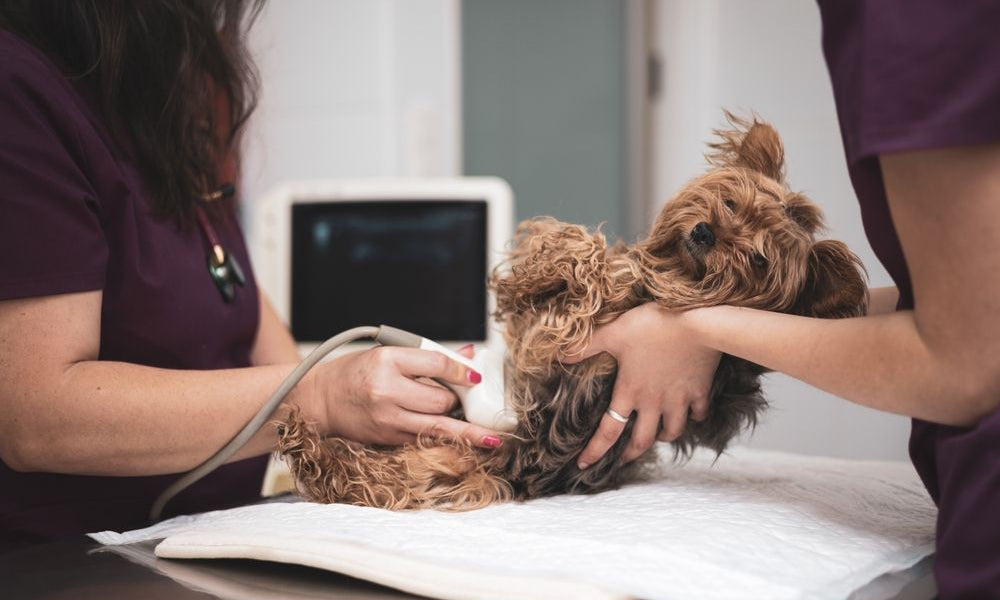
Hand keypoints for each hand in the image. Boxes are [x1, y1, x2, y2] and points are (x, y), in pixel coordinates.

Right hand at [309, 344, 502, 448]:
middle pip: (441, 400)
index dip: (463, 371)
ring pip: (437, 428)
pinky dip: (444, 441)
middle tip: (471, 401)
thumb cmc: (356, 373)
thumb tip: (469, 355)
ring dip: (465, 432)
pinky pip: (423, 440)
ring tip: (490, 439)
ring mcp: (386, 419)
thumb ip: (429, 357)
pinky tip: (463, 445)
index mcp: (387, 361)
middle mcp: (386, 391)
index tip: (476, 376)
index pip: (437, 364)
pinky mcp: (386, 439)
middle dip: (459, 401)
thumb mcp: (388, 354)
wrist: (319, 400)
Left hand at [562, 303, 720, 467]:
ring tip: (657, 436)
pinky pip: (698, 414)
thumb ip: (586, 346)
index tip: (584, 464)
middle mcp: (653, 402)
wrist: (697, 322)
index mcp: (630, 391)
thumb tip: (560, 357)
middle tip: (622, 460)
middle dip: (630, 454)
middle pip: (642, 441)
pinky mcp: (700, 391)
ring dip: (663, 437)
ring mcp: (678, 399)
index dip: (595, 450)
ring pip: (672, 432)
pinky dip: (693, 418)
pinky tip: (690, 413)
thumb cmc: (652, 325)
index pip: (609, 431)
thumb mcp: (613, 332)